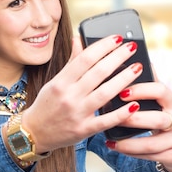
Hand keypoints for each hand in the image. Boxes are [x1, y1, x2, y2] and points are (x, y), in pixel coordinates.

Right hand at [22, 35, 143, 152]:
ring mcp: (77, 114)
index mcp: (61, 82)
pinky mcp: (84, 130)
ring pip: (105, 93)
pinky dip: (122, 113)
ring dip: (124, 79)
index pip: (85, 58)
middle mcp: (69, 96)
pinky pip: (106, 121)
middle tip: (131, 48)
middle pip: (98, 72)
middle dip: (117, 57)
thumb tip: (78, 39)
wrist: (34, 133)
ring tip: (137, 68)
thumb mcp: (55, 81)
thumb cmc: (47, 105)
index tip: (117, 38)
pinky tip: (135, 104)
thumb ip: (71, 62)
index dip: (103, 46)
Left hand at [105, 74, 171, 171]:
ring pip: (152, 143)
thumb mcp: (161, 102)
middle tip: (113, 118)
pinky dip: (132, 153)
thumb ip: (150, 84)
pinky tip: (117, 148)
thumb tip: (137, 58)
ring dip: (129, 142)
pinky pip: (150, 156)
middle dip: (133, 120)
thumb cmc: (164, 118)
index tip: (121, 92)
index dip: (142, 90)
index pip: (161, 91)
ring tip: (109, 139)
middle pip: (158, 119)